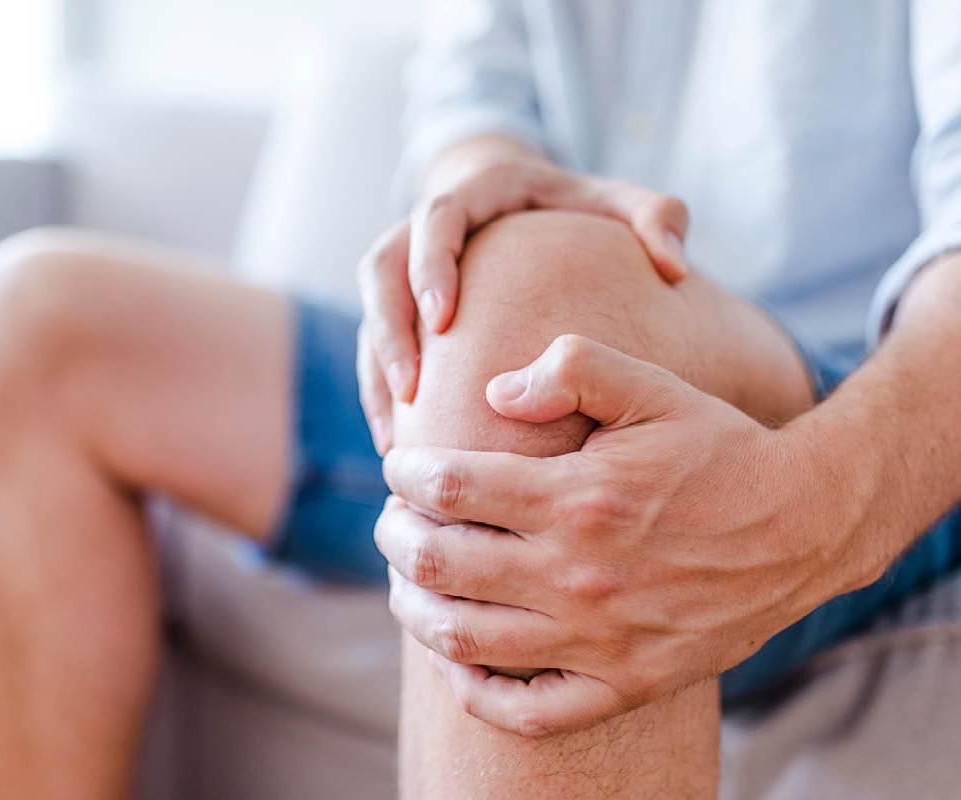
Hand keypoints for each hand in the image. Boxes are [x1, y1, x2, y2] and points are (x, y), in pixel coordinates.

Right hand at [356, 157, 690, 453]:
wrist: (521, 201)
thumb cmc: (575, 207)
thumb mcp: (617, 202)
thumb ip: (655, 218)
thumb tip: (674, 266)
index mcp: (475, 193)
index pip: (436, 218)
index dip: (431, 267)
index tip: (444, 319)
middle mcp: (425, 226)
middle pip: (381, 269)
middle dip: (390, 329)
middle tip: (413, 388)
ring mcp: (406, 267)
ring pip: (371, 314)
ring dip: (377, 372)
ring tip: (396, 434)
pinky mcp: (398, 304)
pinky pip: (374, 346)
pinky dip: (380, 391)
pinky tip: (397, 440)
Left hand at [375, 335, 860, 736]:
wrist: (803, 526)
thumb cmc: (720, 451)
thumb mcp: (653, 389)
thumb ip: (571, 369)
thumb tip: (493, 393)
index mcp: (578, 498)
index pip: (450, 486)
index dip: (407, 472)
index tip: (400, 464)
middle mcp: (579, 575)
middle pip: (439, 563)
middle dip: (394, 536)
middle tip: (390, 520)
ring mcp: (600, 639)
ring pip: (464, 638)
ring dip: (413, 607)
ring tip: (405, 580)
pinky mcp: (626, 683)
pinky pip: (529, 711)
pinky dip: (476, 693)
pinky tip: (457, 662)